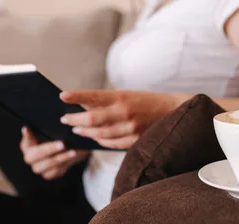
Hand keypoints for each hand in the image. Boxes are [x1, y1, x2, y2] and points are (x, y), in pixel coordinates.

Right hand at [19, 127, 88, 179]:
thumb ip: (43, 127)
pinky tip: (73, 156)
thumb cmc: (58, 135)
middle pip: (32, 156)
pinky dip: (64, 164)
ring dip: (60, 158)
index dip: (26, 137)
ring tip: (72, 152)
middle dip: (47, 149)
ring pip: (45, 165)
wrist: (71, 147)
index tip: (27, 128)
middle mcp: (31, 157)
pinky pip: (55, 172)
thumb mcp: (52, 129)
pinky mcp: (49, 174)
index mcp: (28, 145)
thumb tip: (27, 127)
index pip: (24, 142)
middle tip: (62, 144)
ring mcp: (39, 167)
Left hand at [59, 90, 181, 148]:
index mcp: (122, 96)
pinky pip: (111, 144)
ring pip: (99, 134)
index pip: (93, 96)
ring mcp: (130, 128)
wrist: (176, 111)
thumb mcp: (128, 94)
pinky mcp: (135, 140)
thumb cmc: (148, 101)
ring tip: (76, 129)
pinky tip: (94, 138)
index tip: (62, 95)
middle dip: (75, 119)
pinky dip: (99, 141)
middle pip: (92, 119)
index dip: (76, 96)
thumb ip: (108, 101)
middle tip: (64, 119)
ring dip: (85, 132)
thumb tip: (84, 105)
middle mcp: (125, 112)